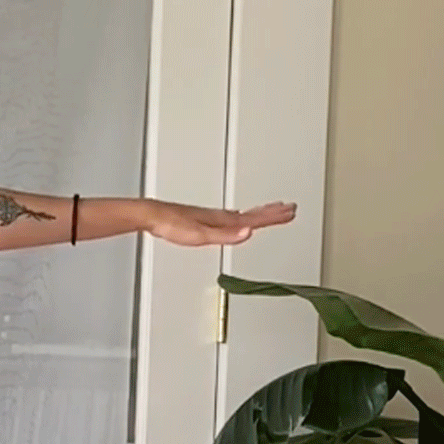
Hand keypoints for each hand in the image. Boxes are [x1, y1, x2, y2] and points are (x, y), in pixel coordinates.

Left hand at [144, 199, 296, 246]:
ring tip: (272, 210)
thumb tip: (248, 232)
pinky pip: (230, 217)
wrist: (153, 216)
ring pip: (243, 213)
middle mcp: (220, 216)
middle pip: (252, 214)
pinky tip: (239, 219)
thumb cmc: (172, 224)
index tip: (290, 212)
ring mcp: (212, 217)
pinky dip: (242, 217)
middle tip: (290, 208)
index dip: (273, 217)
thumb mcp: (201, 234)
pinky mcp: (203, 220)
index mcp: (222, 220)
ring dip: (260, 212)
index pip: (254, 218)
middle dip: (272, 212)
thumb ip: (225, 235)